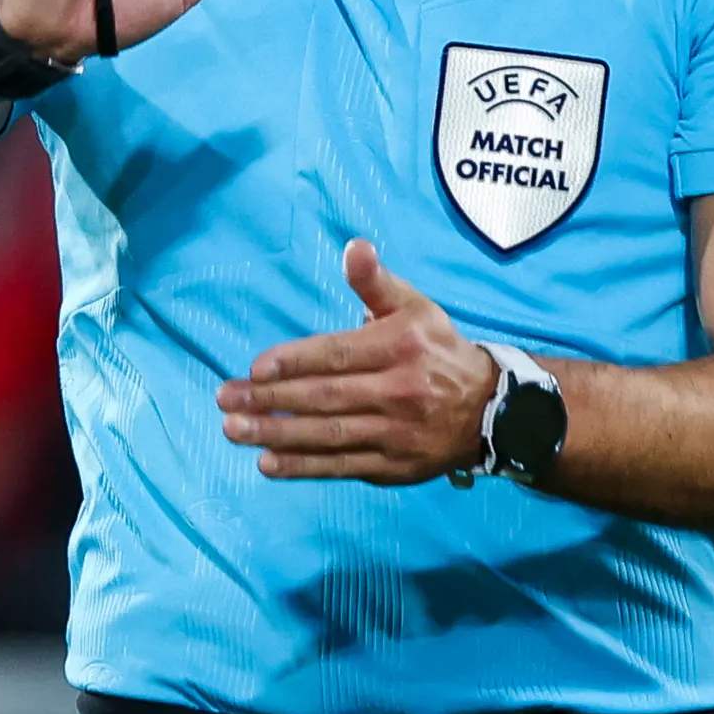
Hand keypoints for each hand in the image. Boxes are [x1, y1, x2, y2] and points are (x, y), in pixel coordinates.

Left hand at [218, 239, 498, 484]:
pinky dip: (304, 467)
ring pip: (330, 435)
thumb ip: (376, 282)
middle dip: (271, 400)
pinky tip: (268, 463)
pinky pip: (342, 467)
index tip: (254, 368)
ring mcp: (396, 433)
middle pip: (326, 397)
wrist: (489, 409)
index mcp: (401, 346)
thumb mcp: (415, 307)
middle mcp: (399, 391)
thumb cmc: (438, 349)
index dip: (295, 362)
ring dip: (278, 434)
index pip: (338, 355)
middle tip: (224, 399)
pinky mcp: (393, 467)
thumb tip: (354, 246)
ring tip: (234, 429)